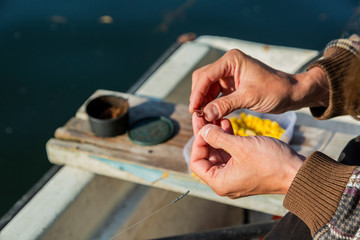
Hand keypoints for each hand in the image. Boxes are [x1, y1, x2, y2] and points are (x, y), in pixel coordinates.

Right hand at [189, 49, 328, 121]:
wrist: (291, 94)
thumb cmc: (275, 90)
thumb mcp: (250, 98)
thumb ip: (225, 105)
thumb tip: (205, 114)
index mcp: (231, 60)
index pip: (206, 75)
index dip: (197, 93)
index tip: (193, 110)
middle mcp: (227, 65)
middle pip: (202, 80)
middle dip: (198, 97)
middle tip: (196, 115)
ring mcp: (228, 75)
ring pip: (206, 88)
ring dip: (203, 103)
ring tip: (202, 119)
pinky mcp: (230, 86)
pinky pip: (214, 95)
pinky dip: (211, 105)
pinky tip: (210, 116)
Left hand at [190, 114, 304, 197]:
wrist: (298, 172)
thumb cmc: (271, 163)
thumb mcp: (240, 147)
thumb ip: (218, 138)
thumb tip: (202, 130)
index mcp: (220, 182)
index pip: (197, 163)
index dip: (197, 143)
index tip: (202, 126)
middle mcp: (225, 181)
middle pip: (207, 156)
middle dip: (206, 136)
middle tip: (204, 116)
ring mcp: (235, 175)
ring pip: (219, 153)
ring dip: (217, 135)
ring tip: (217, 117)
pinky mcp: (245, 168)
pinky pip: (230, 153)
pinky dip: (228, 139)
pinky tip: (227, 123)